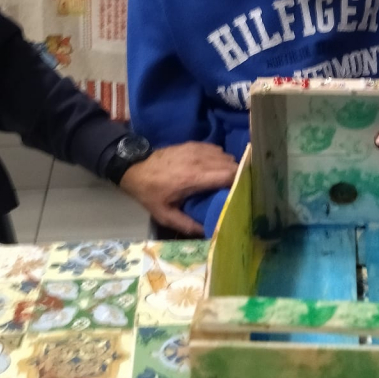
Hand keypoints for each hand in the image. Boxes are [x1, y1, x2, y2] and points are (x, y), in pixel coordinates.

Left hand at [119, 142, 237, 235]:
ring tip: (228, 180)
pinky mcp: (194, 144)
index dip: (240, 182)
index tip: (244, 192)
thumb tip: (209, 233)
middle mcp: (199, 160)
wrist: (134, 168)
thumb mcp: (165, 214)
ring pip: (226, 156)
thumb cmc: (150, 193)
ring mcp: (197, 149)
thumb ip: (187, 224)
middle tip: (238, 189)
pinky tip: (216, 169)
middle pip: (232, 164)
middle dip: (239, 176)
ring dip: (230, 167)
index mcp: (194, 178)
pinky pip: (217, 150)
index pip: (229, 175)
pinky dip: (221, 159)